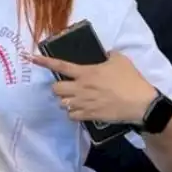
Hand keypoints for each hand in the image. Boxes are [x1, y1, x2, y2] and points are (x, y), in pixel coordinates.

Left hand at [28, 51, 157, 123]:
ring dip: (66, 100)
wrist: (140, 103)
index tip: (30, 57)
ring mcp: (84, 103)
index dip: (43, 62)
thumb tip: (103, 55)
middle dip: (58, 88)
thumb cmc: (130, 79)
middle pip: (55, 89)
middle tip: (68, 86)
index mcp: (86, 72)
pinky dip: (73, 113)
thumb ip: (107, 55)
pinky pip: (71, 116)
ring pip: (62, 104)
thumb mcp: (119, 60)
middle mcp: (81, 88)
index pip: (60, 66)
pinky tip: (81, 109)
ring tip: (75, 98)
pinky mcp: (89, 116)